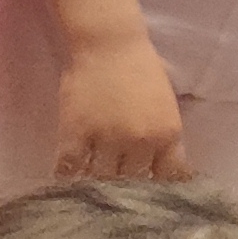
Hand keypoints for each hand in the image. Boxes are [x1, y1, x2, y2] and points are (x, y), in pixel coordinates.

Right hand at [54, 37, 191, 181]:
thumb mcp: (167, 105)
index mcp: (168, 134)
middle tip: (118, 194)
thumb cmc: (142, 67)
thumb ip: (164, 136)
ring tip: (92, 191)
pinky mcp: (76, 134)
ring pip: (103, 179)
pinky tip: (67, 180)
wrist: (108, 43)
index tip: (152, 195)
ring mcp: (107, 139)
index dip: (160, 189)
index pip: (170, 177)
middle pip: (135, 181)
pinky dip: (68, 177)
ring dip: (98, 185)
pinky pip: (70, 168)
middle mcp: (141, 141)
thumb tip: (161, 165)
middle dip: (128, 188)